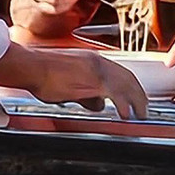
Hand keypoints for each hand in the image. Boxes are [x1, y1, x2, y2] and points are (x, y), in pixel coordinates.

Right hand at [0, 44, 147, 119]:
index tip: (135, 96)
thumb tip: (98, 105)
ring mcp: (97, 70)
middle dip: (138, 94)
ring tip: (140, 114)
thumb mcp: (68, 84)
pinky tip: (126, 114)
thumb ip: (86, 95)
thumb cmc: (42, 73)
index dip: (130, 86)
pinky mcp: (92, 81)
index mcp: (93, 60)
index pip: (120, 72)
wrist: (31, 66)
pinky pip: (115, 94)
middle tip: (143, 107)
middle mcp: (98, 62)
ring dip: (135, 101)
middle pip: (127, 78)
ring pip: (125, 85)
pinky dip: (124, 105)